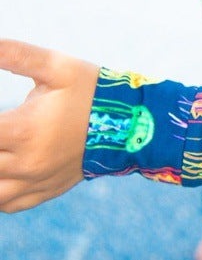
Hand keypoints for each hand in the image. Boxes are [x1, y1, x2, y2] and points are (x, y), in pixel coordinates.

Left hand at [0, 41, 99, 212]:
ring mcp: (33, 182)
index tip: (0, 113)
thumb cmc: (92, 90)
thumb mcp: (57, 66)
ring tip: (1, 147)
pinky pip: (5, 204)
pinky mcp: (43, 192)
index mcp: (22, 130)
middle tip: (2, 128)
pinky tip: (3, 170)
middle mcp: (24, 162)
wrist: (130, 125)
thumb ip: (17, 55)